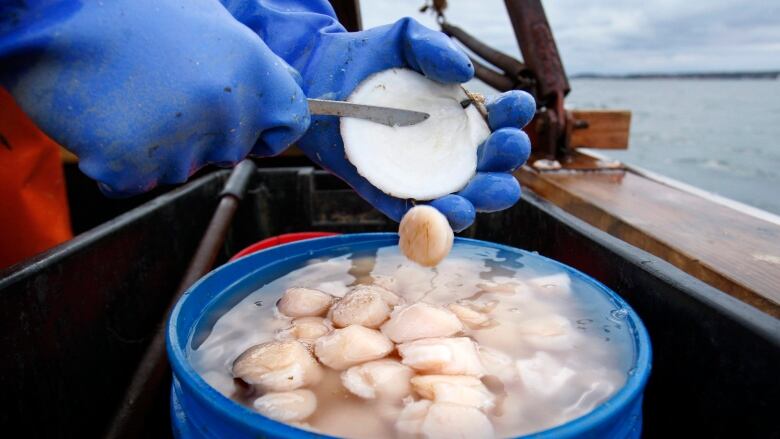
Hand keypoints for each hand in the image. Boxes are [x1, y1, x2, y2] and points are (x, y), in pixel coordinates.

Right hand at [0, 0, 308, 195]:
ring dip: (157, 145)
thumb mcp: (210, 23)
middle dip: (202, 133)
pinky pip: (135, 180)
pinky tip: (105, 118)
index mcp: (252, 72)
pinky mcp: (133, 167)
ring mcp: (181, 145)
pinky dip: (118, 160)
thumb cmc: (129, 10)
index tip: (250, 126)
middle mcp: (227, 112)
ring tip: (129, 95)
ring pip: (180, 168)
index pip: (288, 124)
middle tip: (163, 94)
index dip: (266, 128)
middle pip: (229, 150)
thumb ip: (250, 69)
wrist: (53, 8)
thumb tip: (279, 93)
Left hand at [293, 18, 534, 230]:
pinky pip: (415, 216)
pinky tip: (440, 216)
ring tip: (474, 198)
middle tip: (505, 147)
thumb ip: (434, 47)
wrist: (316, 80)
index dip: (514, 116)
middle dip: (505, 162)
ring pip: (462, 199)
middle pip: (491, 167)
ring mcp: (423, 176)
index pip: (500, 120)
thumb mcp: (405, 41)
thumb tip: (464, 72)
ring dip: (476, 203)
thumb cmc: (368, 60)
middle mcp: (449, 149)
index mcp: (462, 115)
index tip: (515, 107)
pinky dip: (430, 223)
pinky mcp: (392, 195)